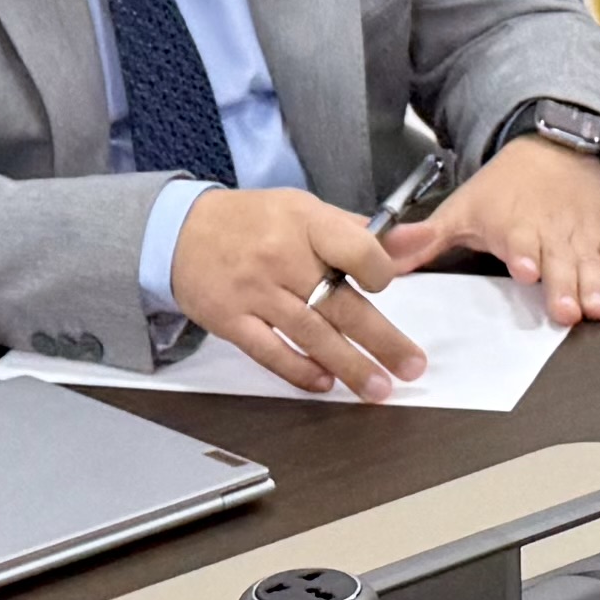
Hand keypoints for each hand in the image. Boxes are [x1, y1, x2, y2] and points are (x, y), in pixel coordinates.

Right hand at [171, 186, 428, 396]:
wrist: (178, 231)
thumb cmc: (253, 221)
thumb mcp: (305, 210)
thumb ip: (362, 231)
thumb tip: (421, 240)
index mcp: (305, 222)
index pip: (355, 249)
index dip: (379, 271)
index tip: (388, 285)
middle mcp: (280, 256)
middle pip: (340, 304)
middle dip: (382, 340)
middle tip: (412, 366)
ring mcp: (254, 291)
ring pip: (311, 334)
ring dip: (349, 366)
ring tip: (378, 389)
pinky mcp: (231, 320)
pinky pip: (270, 351)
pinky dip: (299, 370)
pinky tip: (325, 383)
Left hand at [384, 139, 599, 330]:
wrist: (552, 146)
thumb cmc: (503, 187)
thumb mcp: (462, 207)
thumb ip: (425, 241)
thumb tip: (384, 262)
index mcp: (515, 227)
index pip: (521, 243)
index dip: (525, 256)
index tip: (527, 270)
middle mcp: (550, 234)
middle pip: (559, 262)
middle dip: (564, 285)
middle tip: (568, 309)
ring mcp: (580, 236)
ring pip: (590, 264)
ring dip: (596, 286)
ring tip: (599, 307)